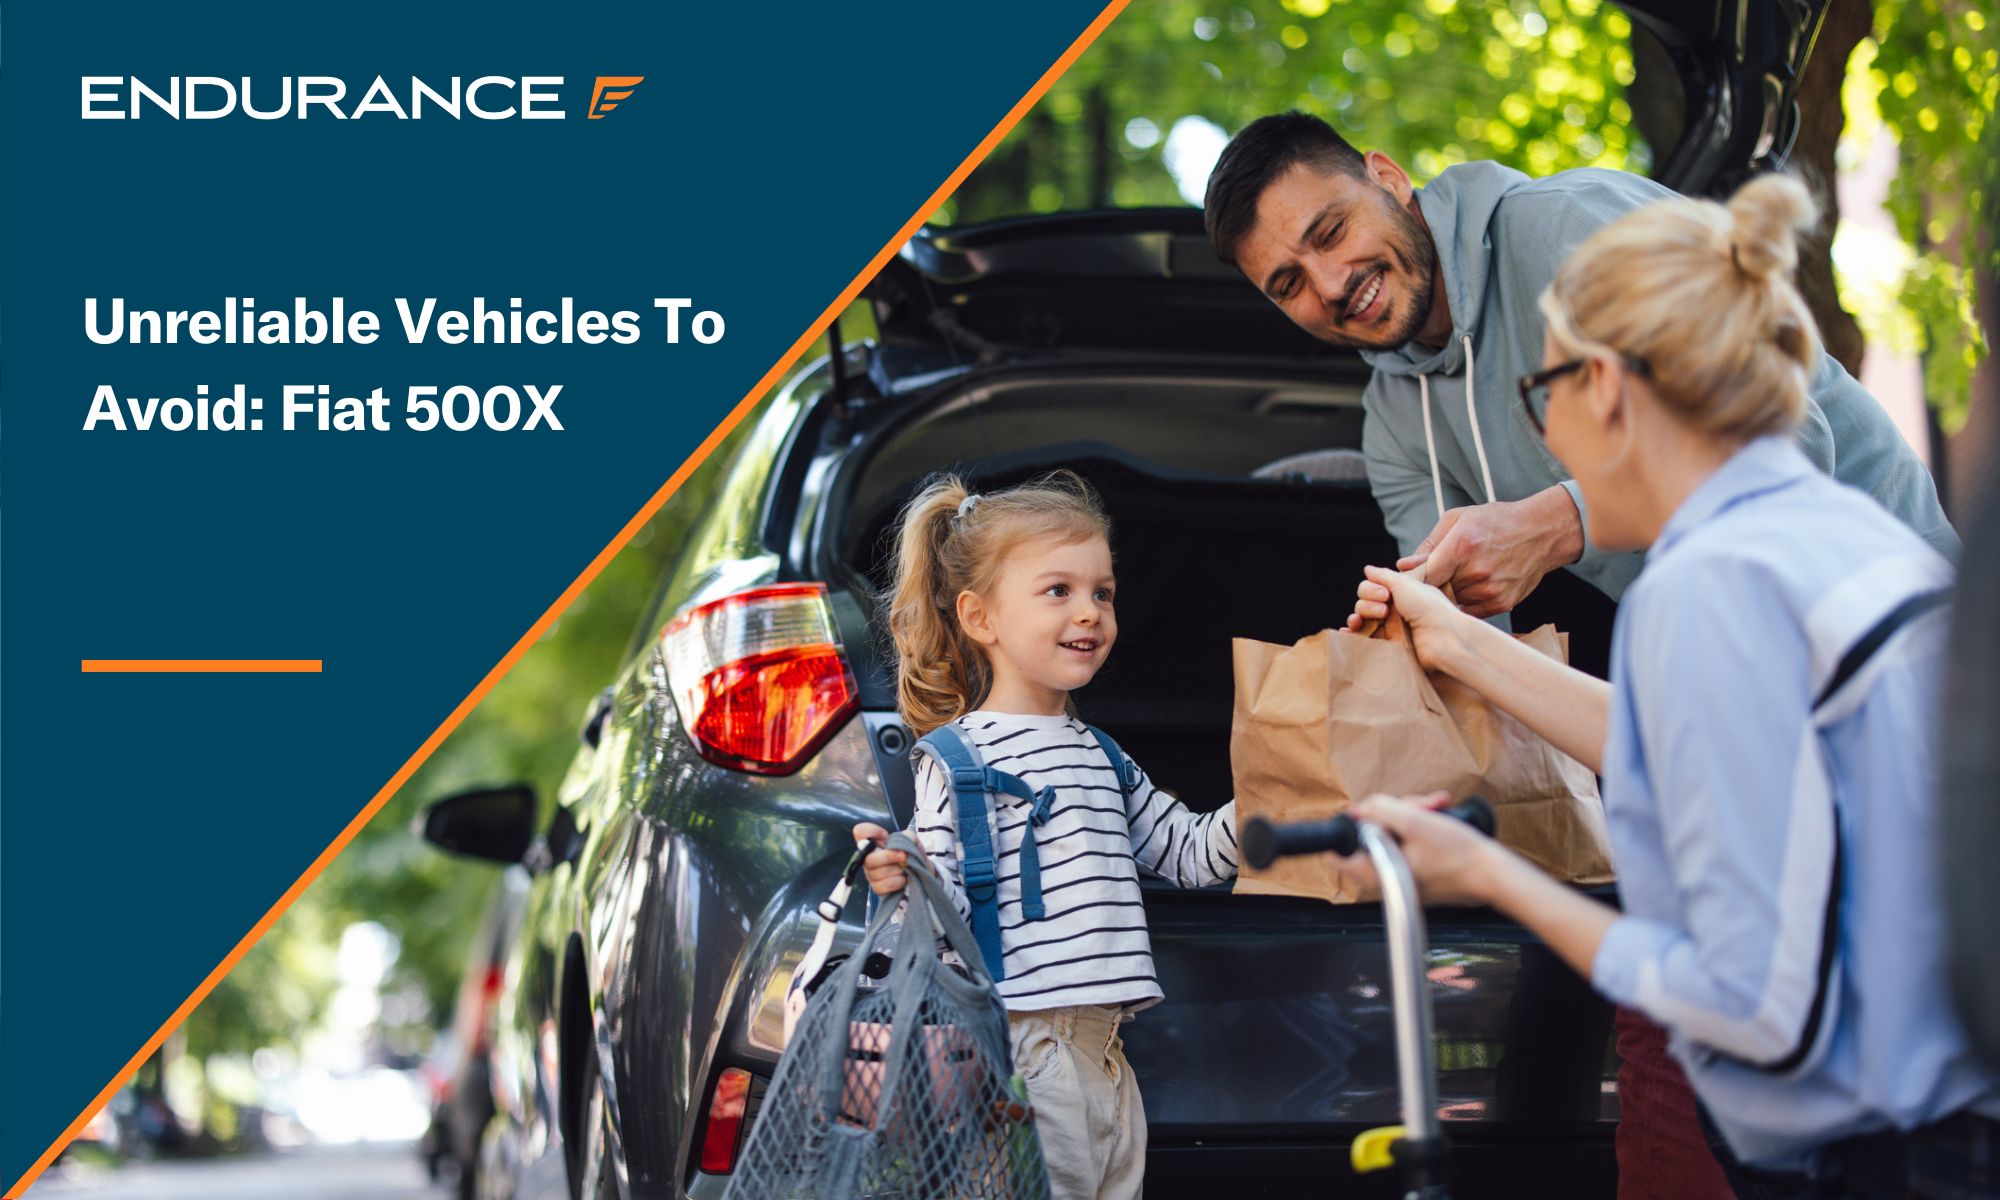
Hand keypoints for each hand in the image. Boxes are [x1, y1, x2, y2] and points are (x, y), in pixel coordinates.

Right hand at [853, 822, 909, 896]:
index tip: (884, 835)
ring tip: (906, 868)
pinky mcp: (878, 888)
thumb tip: (904, 840)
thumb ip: (907, 836)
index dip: (870, 832)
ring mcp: (872, 874)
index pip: (860, 832)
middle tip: (904, 856)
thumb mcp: (911, 840)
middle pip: (869, 859)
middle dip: (889, 857)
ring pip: (880, 873)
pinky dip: (899, 881)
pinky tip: (903, 878)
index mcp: (873, 843)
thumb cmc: (910, 854)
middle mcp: (868, 858)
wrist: (919, 871)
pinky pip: (886, 884)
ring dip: (898, 870)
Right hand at [1345, 565, 1475, 671]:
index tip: (1385, 595)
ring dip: (1358, 616)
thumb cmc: (1429, 608)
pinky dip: (1353, 634)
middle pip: (1365, 602)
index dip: (1371, 589)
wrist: (1443, 638)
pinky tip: (1347, 632)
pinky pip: (1366, 639)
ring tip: (1364, 621)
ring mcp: (1392, 628)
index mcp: (1401, 593)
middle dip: (1367, 604)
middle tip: (1383, 610)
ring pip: (1362, 619)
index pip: (1372, 587)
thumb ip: (1382, 575)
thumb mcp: (1405, 583)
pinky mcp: (1390, 646)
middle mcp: (1396, 609)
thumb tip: (1367, 569)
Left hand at [1351, 793, 1507, 906]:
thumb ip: (1380, 810)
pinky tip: (1439, 812)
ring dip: (1412, 814)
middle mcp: (1384, 879)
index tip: (1368, 812)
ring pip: (1392, 835)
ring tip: (1436, 805)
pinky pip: (1408, 842)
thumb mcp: (1415, 821)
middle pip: (1370, 836)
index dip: (1348, 826)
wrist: (1494, 874)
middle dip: (1393, 812)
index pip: (1336, 854)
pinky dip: (1421, 826)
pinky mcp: (1418, 871)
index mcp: (1375, 873)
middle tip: (1416, 805)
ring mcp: (1401, 875)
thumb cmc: (1458, 854)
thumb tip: (1360, 809)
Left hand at [1396, 486, 1583, 617]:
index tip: (1411, 579)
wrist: (1541, 532)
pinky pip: (1470, 611)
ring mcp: (1490, 590)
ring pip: (1453, 603)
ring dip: (1452, 594)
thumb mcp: (1458, 520)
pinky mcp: (1501, 603)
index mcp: (1461, 547)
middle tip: (1442, 573)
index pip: (1424, 577)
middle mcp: (1476, 572)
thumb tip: (1404, 566)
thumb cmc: (1495, 522)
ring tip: (1465, 574)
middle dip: (1434, 585)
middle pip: (1437, 592)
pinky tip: (1477, 583)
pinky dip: (1468, 601)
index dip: (1414, 581)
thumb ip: (1429, 545)